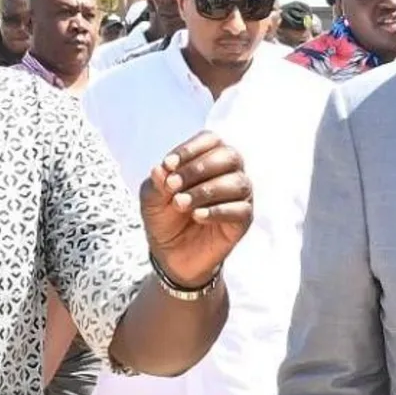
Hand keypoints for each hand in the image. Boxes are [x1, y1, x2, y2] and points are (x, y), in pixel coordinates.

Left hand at [139, 131, 253, 287]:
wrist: (171, 254)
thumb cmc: (164, 217)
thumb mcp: (152, 198)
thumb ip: (157, 183)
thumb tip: (161, 169)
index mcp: (209, 157)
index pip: (210, 140)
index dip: (190, 149)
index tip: (168, 165)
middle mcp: (229, 172)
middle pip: (229, 156)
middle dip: (199, 169)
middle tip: (173, 185)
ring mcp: (239, 196)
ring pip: (237, 183)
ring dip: (206, 191)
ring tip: (180, 203)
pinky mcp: (243, 219)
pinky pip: (240, 209)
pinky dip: (217, 211)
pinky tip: (197, 216)